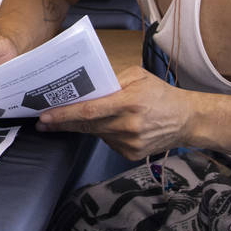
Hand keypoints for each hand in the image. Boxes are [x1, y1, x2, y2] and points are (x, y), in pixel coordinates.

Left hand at [35, 66, 192, 159]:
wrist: (187, 120)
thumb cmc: (161, 94)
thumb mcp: (138, 76)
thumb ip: (111, 80)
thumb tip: (86, 88)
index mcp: (129, 102)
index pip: (90, 111)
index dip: (65, 114)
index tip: (46, 116)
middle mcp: (129, 125)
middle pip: (87, 126)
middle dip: (63, 123)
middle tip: (42, 121)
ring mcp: (130, 143)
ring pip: (96, 134)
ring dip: (82, 127)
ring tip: (70, 119)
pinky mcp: (131, 154)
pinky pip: (107, 142)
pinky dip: (103, 133)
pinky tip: (109, 125)